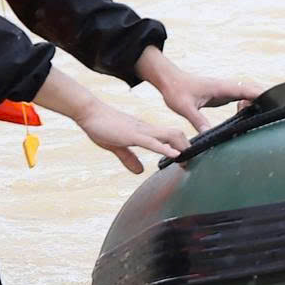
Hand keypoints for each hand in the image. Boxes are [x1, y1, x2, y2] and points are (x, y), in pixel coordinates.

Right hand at [32, 65, 189, 173]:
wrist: (88, 113)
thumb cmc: (102, 127)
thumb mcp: (117, 146)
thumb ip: (129, 158)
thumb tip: (140, 171)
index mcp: (145, 132)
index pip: (170, 137)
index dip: (182, 147)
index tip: (189, 159)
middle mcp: (147, 129)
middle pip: (175, 134)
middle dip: (188, 147)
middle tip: (195, 161)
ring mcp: (141, 131)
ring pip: (169, 135)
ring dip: (181, 147)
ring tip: (191, 158)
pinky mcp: (132, 135)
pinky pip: (152, 142)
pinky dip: (165, 149)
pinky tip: (175, 155)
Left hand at [135, 47, 263, 134]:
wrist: (169, 80)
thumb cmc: (176, 90)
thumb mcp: (185, 108)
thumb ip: (198, 121)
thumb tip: (209, 136)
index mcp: (221, 87)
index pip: (247, 89)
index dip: (262, 95)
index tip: (274, 102)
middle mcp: (227, 86)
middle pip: (253, 90)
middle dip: (264, 99)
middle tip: (271, 114)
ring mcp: (226, 90)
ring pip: (248, 93)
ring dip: (256, 102)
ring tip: (257, 118)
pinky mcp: (223, 94)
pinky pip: (241, 97)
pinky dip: (247, 104)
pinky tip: (244, 115)